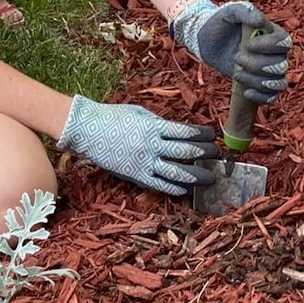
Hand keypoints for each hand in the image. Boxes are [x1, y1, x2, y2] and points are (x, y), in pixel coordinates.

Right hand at [57, 95, 217, 195]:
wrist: (85, 129)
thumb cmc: (111, 116)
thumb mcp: (138, 112)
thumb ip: (158, 123)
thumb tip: (177, 131)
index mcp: (153, 126)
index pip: (187, 132)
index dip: (203, 135)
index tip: (213, 137)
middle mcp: (151, 145)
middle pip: (187, 152)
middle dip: (206, 155)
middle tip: (218, 156)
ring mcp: (144, 162)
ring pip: (177, 173)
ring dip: (197, 176)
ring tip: (210, 178)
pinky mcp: (135, 175)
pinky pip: (159, 184)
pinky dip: (174, 188)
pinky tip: (185, 189)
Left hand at [172, 0, 291, 103]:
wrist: (206, 39)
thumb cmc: (220, 22)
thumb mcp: (230, 12)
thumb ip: (244, 11)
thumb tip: (259, 21)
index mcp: (273, 34)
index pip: (284, 42)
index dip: (269, 46)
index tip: (248, 45)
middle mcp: (276, 53)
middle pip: (280, 65)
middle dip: (258, 65)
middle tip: (236, 57)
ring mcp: (269, 70)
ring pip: (278, 82)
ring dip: (257, 81)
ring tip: (237, 74)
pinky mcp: (260, 84)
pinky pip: (272, 96)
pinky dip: (262, 97)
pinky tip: (246, 92)